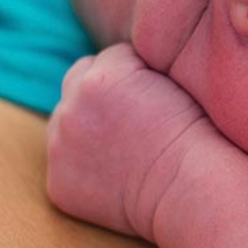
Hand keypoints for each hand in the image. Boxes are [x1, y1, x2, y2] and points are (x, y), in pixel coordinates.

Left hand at [46, 42, 211, 240]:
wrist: (189, 188)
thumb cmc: (189, 133)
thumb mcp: (165, 77)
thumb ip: (130, 65)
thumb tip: (113, 65)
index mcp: (97, 78)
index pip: (108, 58)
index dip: (133, 75)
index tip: (151, 96)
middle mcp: (70, 109)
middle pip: (77, 82)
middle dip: (99, 93)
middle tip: (130, 118)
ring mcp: (59, 148)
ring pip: (66, 120)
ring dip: (85, 126)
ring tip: (122, 146)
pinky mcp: (58, 183)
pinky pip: (64, 161)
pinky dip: (82, 166)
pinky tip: (113, 173)